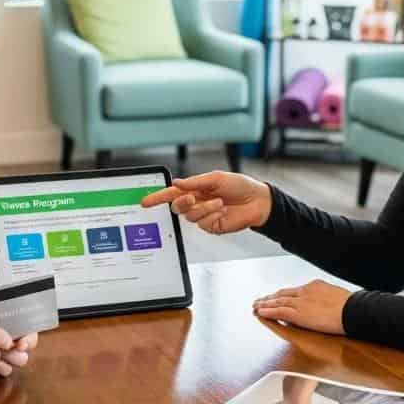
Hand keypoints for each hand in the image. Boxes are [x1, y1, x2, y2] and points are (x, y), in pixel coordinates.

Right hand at [141, 171, 271, 233]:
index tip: (145, 201)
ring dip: (204, 208)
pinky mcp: (212, 226)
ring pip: (191, 216)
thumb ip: (195, 182)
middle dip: (182, 202)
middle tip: (192, 197)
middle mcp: (197, 202)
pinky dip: (212, 216)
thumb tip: (177, 183)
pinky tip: (223, 211)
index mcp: (195, 189)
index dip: (157, 197)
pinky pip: (203, 224)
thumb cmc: (240, 185)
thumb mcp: (216, 178)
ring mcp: (204, 216)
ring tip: (220, 202)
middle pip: (177, 206)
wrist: (258, 201)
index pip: (171, 193)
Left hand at [252, 280, 350, 334]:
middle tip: (260, 300)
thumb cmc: (352, 306)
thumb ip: (327, 298)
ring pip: (277, 302)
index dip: (283, 294)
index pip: (294, 291)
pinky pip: (279, 312)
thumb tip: (327, 305)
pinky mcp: (299, 313)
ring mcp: (301, 302)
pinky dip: (268, 311)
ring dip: (265, 304)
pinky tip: (260, 312)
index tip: (277, 296)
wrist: (354, 310)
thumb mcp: (338, 297)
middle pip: (283, 294)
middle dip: (270, 298)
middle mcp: (305, 291)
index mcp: (315, 286)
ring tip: (256, 306)